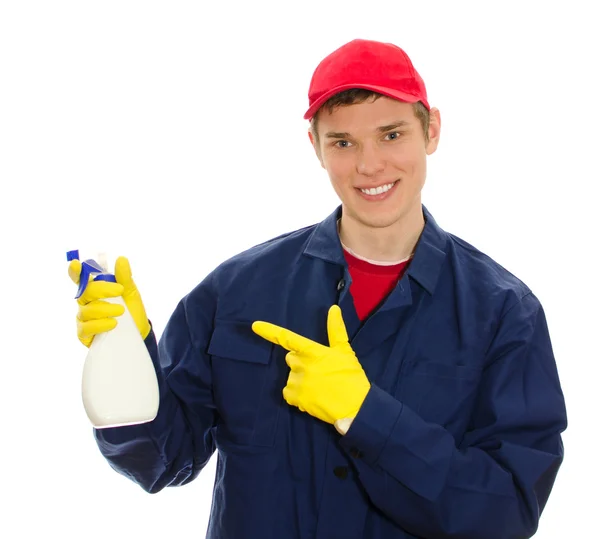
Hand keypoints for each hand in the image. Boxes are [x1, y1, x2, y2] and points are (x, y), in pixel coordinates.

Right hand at [68, 256, 150, 346]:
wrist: (139, 332)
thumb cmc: (131, 310)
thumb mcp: (131, 293)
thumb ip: (125, 278)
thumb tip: (121, 259)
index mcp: (94, 290)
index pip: (80, 279)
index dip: (75, 272)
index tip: (76, 264)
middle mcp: (85, 303)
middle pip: (85, 292)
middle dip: (102, 289)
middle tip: (120, 290)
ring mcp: (83, 319)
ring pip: (87, 311)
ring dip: (105, 309)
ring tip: (121, 311)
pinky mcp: (84, 335)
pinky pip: (86, 328)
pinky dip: (100, 325)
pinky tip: (113, 324)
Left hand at [252, 305, 369, 424]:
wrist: (355, 407)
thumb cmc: (351, 377)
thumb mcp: (345, 351)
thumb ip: (336, 329)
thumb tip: (333, 308)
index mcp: (311, 351)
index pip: (286, 338)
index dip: (269, 331)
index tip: (255, 325)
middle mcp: (300, 365)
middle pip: (291, 358)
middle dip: (301, 362)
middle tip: (320, 371)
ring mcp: (296, 382)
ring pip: (291, 376)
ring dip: (301, 380)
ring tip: (320, 386)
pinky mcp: (294, 398)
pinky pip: (288, 392)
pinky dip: (297, 395)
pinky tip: (312, 397)